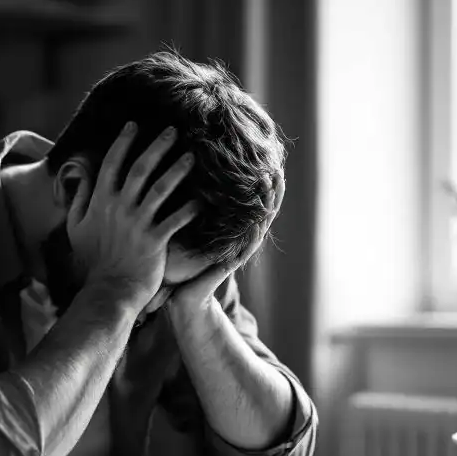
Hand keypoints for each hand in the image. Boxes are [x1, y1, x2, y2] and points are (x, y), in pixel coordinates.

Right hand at [68, 122, 198, 313]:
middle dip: (157, 147)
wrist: (107, 291)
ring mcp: (138, 224)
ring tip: (191, 157)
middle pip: (141, 169)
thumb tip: (82, 175)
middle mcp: (120, 208)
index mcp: (100, 202)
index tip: (133, 125)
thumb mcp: (76, 227)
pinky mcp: (155, 241)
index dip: (122, 142)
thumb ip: (79, 199)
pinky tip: (203, 200)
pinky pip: (176, 220)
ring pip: (161, 189)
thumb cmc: (92, 261)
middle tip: (173, 131)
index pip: (111, 164)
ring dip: (177, 170)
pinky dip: (190, 210)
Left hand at [169, 171, 285, 313]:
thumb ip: (190, 209)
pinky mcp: (233, 263)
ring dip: (269, 205)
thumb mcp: (186, 229)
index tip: (266, 161)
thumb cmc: (180, 262)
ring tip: (274, 182)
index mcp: (231, 229)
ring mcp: (238, 251)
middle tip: (278, 166)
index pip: (251, 203)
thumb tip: (182, 178)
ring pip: (260, 224)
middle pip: (263, 210)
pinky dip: (256, 230)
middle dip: (272, 190)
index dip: (261, 185)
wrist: (178, 294)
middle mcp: (239, 239)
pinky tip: (261, 216)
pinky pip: (249, 244)